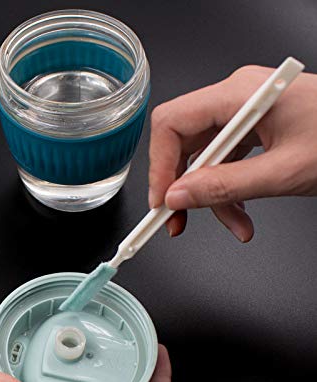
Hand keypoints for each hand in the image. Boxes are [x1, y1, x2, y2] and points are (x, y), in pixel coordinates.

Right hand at [148, 66, 316, 241]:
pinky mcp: (254, 129)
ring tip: (234, 225)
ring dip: (211, 197)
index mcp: (241, 94)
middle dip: (183, 187)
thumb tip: (178, 196)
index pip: (172, 123)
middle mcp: (237, 99)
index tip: (162, 201)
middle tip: (179, 220)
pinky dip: (228, 191)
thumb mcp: (284, 171)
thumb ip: (226, 186)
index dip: (160, 165)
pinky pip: (225, 162)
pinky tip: (242, 212)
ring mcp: (244, 114)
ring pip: (205, 159)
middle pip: (184, 144)